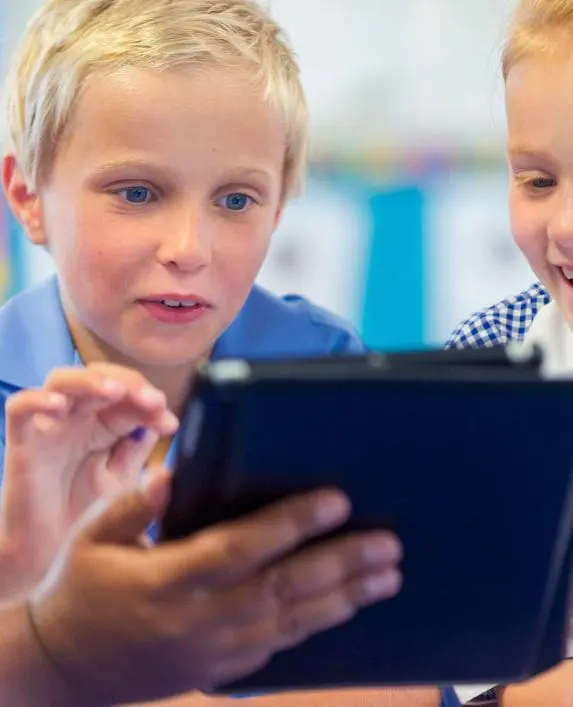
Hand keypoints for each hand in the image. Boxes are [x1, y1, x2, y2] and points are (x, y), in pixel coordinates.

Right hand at [0, 363, 178, 594]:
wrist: (48, 563)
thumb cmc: (86, 519)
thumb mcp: (123, 482)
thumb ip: (139, 450)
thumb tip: (164, 419)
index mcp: (107, 424)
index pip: (130, 395)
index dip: (151, 401)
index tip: (171, 424)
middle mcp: (78, 420)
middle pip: (100, 378)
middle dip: (130, 384)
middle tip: (152, 402)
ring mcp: (49, 428)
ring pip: (61, 380)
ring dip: (90, 381)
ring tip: (114, 392)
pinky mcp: (22, 444)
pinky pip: (19, 408)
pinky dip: (38, 400)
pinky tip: (61, 407)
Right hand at [27, 470, 402, 705]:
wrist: (63, 669)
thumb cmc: (79, 589)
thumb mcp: (91, 537)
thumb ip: (133, 503)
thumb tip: (172, 474)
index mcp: (168, 580)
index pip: (242, 547)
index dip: (293, 524)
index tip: (337, 501)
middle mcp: (200, 620)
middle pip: (283, 588)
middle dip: (340, 564)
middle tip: (388, 545)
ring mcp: (214, 651)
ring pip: (292, 622)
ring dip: (344, 598)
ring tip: (387, 576)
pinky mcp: (220, 670)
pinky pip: (279, 646)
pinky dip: (317, 625)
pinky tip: (347, 606)